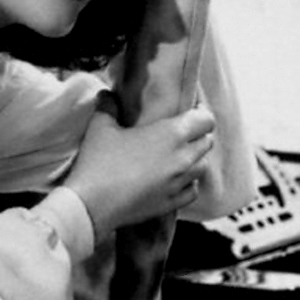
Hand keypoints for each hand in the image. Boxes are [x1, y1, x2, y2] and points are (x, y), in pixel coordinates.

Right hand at [63, 102, 215, 234]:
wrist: (92, 204)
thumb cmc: (98, 162)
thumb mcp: (100, 127)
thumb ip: (108, 106)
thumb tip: (107, 94)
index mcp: (172, 134)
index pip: (205, 120)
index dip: (201, 113)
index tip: (190, 112)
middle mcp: (183, 158)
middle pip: (206, 142)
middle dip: (198, 135)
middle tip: (182, 133)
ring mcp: (180, 183)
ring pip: (203, 167)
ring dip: (195, 160)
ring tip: (179, 157)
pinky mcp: (173, 203)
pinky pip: (192, 191)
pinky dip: (189, 184)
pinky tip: (176, 181)